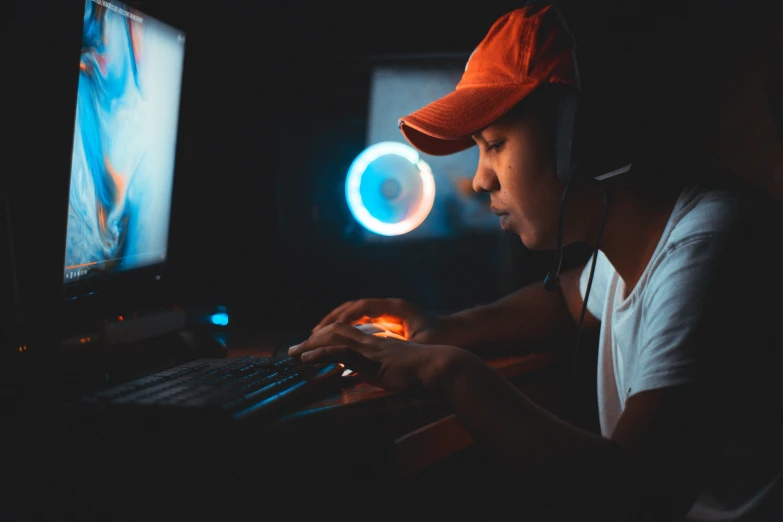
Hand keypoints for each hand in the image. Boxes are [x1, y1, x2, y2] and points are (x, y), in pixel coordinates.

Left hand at [290, 321, 455, 391]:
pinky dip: (320, 354)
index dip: (330, 338)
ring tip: (294, 353)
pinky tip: (307, 359)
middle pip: (337, 331)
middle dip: (315, 338)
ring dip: (310, 345)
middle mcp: (374, 342)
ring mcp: (372, 348)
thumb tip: (387, 378)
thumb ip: (393, 372)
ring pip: (334, 338)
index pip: (350, 335)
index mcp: (382, 344)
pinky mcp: (371, 359)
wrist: (443, 368)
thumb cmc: (431, 373)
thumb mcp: (406, 372)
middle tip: (296, 348)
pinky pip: (339, 351)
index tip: (315, 347)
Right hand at [311, 298, 452, 344]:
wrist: (463, 336)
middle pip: (354, 307)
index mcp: (395, 308)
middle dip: (331, 319)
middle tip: (312, 334)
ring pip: (357, 313)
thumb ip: (394, 350)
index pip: (360, 307)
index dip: (340, 318)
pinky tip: (338, 340)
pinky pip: (364, 320)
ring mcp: (391, 313)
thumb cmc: (444, 340)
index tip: (323, 330)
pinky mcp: (392, 321)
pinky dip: (348, 327)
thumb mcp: (418, 346)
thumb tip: (382, 354)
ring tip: (318, 335)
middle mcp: (391, 307)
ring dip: (337, 322)